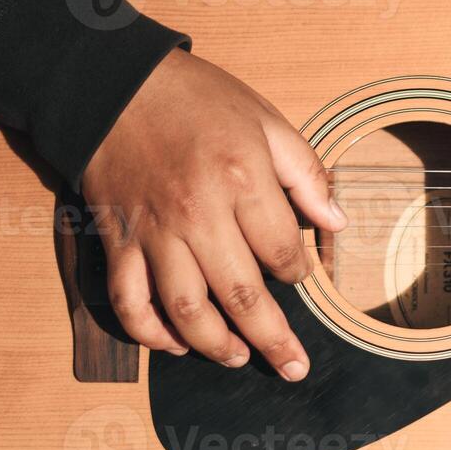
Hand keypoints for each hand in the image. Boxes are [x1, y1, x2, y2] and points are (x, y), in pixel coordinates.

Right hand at [81, 49, 347, 379]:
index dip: (300, 274)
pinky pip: (129, 300)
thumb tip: (337, 225)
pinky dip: (150, 332)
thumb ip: (307, 175)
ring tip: (239, 358)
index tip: (302, 276)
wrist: (113, 81)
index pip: (282, 252)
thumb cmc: (197, 100)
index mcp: (243, 181)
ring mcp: (154, 231)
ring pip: (186, 310)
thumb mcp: (267, 121)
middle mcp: (198, 214)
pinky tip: (175, 345)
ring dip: (215, 346)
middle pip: (241, 295)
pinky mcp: (118, 238)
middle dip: (273, 339)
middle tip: (294, 368)